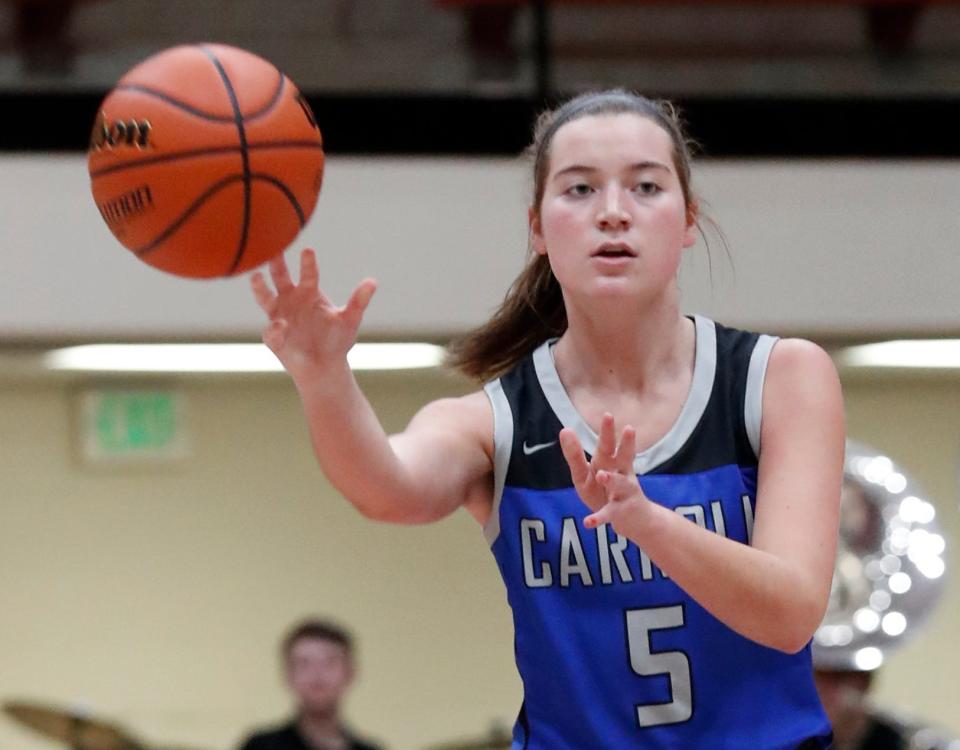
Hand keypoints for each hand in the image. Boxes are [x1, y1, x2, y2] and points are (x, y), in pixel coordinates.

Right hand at [250, 249, 376, 382]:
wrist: (325, 366)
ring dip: (259, 288)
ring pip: (264, 298)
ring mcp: (279, 316)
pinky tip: (282, 325)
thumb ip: (359, 301)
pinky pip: (271, 331)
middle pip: (279, 276)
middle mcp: (290, 299)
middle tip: (272, 248)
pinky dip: (275, 328)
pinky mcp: (274, 337)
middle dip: (276, 263)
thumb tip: (373, 282)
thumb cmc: (337, 339)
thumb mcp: (350, 319)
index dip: (308, 262)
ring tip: (256, 277)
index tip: (308, 250)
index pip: (308, 273)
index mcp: (309, 291)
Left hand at [558, 413, 649, 531]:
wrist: (636, 520)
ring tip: (602, 475)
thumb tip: (564, 429)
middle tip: (629, 428)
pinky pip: (608, 514)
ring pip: (620, 484)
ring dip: (611, 480)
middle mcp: (622, 474)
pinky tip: (587, 522)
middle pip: (622, 457)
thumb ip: (574, 455)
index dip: (609, 431)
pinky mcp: (620, 512)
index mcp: (611, 463)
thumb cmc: (605, 492)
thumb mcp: (585, 474)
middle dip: (625, 444)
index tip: (608, 415)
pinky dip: (598, 518)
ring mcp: (623, 493)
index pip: (609, 444)